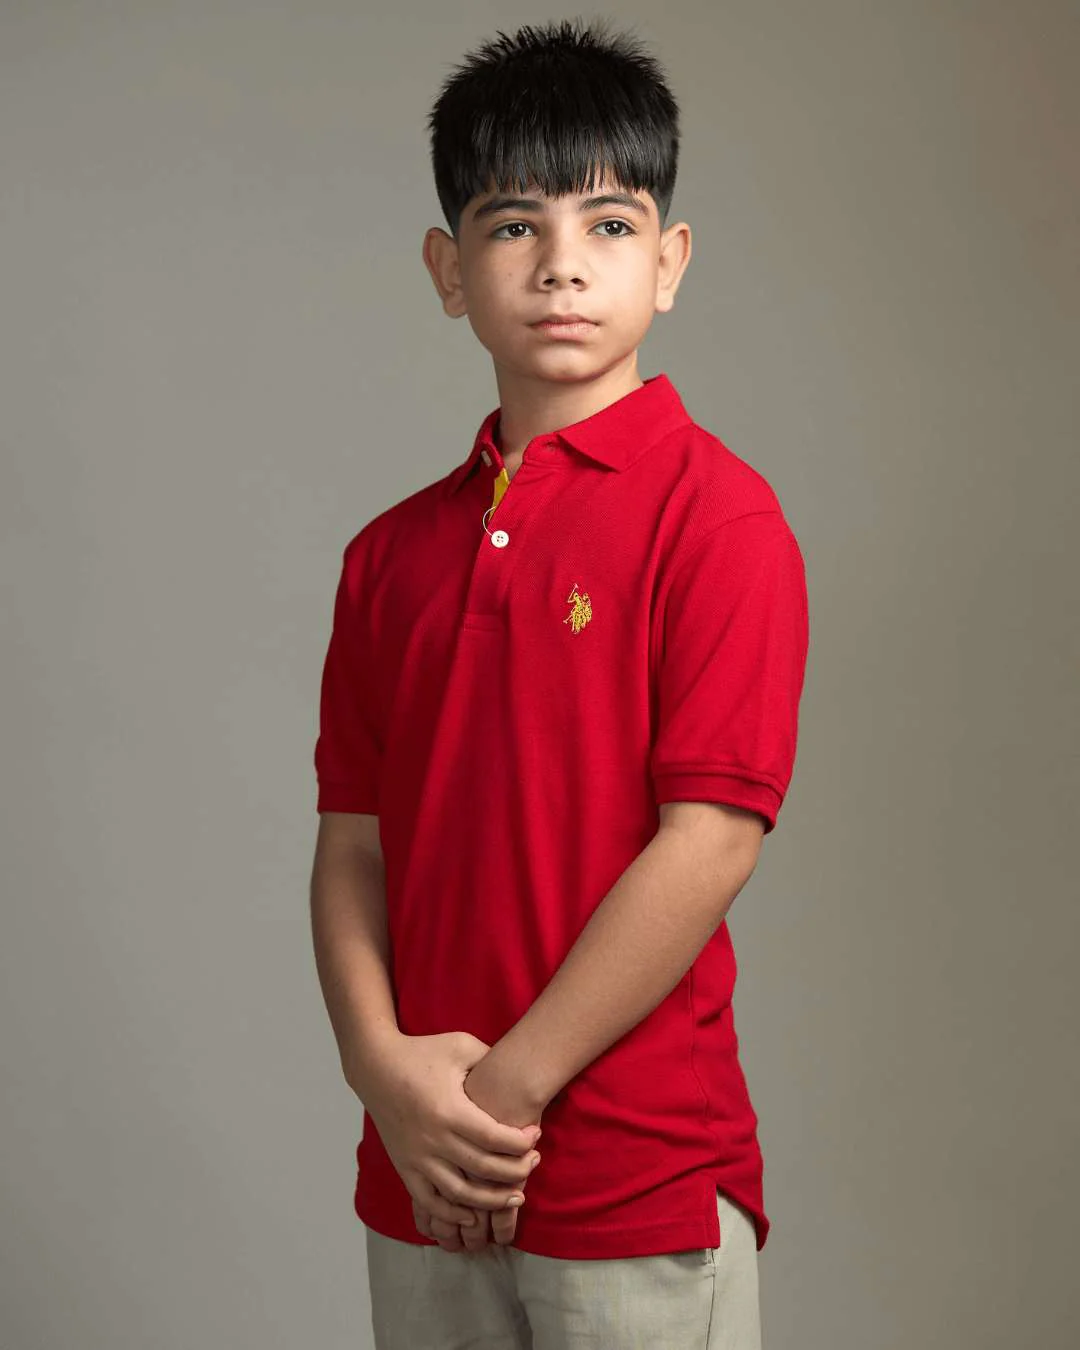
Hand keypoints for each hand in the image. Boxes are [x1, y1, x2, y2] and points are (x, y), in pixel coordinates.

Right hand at [412, 1042, 544, 1252]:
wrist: (375, 1066)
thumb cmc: (422, 1052)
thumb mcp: (461, 1046)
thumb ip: (491, 1059)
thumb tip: (520, 1073)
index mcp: (449, 1110)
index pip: (494, 1138)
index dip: (521, 1143)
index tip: (535, 1135)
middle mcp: (433, 1139)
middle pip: (484, 1169)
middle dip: (517, 1171)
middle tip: (534, 1162)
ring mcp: (417, 1158)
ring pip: (461, 1194)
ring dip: (492, 1201)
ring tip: (516, 1197)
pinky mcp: (405, 1167)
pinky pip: (429, 1202)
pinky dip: (453, 1214)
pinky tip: (474, 1215)